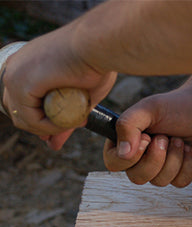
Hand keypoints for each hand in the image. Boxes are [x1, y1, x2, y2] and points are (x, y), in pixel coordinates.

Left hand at [2, 24, 116, 149]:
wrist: (99, 46)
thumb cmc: (96, 63)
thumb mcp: (78, 97)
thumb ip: (66, 116)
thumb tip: (56, 140)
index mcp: (28, 64)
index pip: (24, 102)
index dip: (39, 122)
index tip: (56, 134)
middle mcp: (16, 67)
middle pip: (19, 113)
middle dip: (41, 130)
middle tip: (58, 139)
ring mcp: (15, 75)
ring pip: (24, 120)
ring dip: (50, 129)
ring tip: (73, 124)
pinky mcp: (21, 83)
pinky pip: (32, 120)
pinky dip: (51, 127)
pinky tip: (69, 122)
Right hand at [103, 82, 191, 186]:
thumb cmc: (175, 106)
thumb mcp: (148, 108)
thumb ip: (128, 126)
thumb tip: (123, 154)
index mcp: (125, 141)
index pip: (114, 163)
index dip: (133, 156)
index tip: (147, 138)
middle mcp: (139, 158)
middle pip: (137, 178)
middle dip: (157, 158)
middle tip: (166, 138)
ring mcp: (158, 168)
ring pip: (160, 181)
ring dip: (174, 158)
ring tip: (178, 140)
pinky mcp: (177, 174)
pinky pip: (179, 183)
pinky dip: (187, 165)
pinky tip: (188, 150)